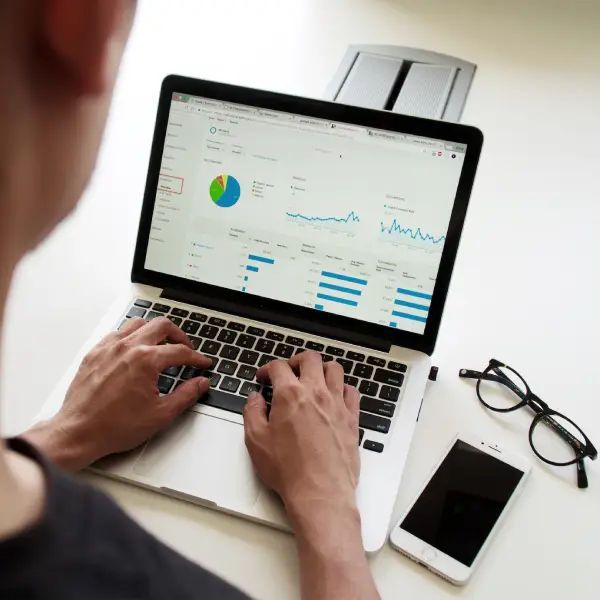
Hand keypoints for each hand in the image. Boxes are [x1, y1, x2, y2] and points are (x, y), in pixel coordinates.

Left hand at [23, 317, 210, 470]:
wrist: (79, 433)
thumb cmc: (114, 426)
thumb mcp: (161, 414)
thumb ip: (186, 395)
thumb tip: (201, 384)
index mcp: (146, 361)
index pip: (180, 351)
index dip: (196, 357)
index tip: (201, 363)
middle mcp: (128, 348)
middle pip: (162, 326)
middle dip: (179, 335)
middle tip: (186, 347)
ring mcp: (109, 348)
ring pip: (138, 324)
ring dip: (154, 331)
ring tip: (161, 343)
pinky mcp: (94, 353)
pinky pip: (116, 333)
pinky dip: (130, 336)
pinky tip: (133, 349)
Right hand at [243, 351, 360, 521]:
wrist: (320, 492)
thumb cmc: (289, 470)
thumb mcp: (256, 441)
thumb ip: (252, 413)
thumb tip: (254, 399)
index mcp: (290, 395)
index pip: (279, 367)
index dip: (267, 369)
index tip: (264, 377)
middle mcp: (316, 393)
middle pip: (310, 359)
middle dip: (296, 361)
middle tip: (289, 371)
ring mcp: (337, 404)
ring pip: (334, 369)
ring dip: (322, 369)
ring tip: (313, 378)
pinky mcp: (352, 418)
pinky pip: (352, 391)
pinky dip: (342, 388)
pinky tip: (335, 396)